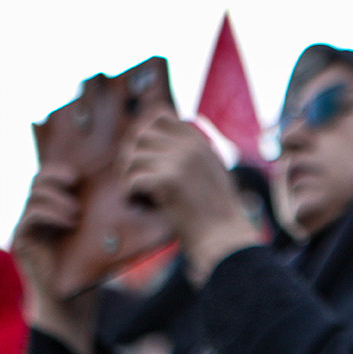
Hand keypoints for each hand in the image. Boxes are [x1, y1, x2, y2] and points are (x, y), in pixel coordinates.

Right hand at [11, 164, 98, 353]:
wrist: (73, 299)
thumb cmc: (92, 265)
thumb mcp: (104, 233)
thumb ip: (111, 213)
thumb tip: (142, 192)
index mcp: (56, 206)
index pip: (52, 176)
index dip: (63, 168)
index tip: (82, 172)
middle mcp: (38, 213)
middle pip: (39, 180)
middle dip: (56, 176)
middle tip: (75, 180)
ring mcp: (28, 225)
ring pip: (34, 195)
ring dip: (57, 197)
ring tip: (77, 211)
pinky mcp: (22, 240)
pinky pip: (30, 216)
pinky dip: (50, 213)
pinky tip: (70, 220)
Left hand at [123, 109, 261, 285]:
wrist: (223, 237)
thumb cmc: (216, 212)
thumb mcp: (211, 171)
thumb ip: (191, 153)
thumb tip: (158, 142)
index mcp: (200, 142)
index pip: (159, 116)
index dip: (143, 133)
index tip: (142, 156)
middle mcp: (191, 146)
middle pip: (140, 135)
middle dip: (130, 156)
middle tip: (134, 178)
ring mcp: (181, 161)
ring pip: (133, 157)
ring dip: (128, 176)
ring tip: (138, 194)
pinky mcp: (170, 180)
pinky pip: (133, 179)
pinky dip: (130, 194)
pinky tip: (141, 204)